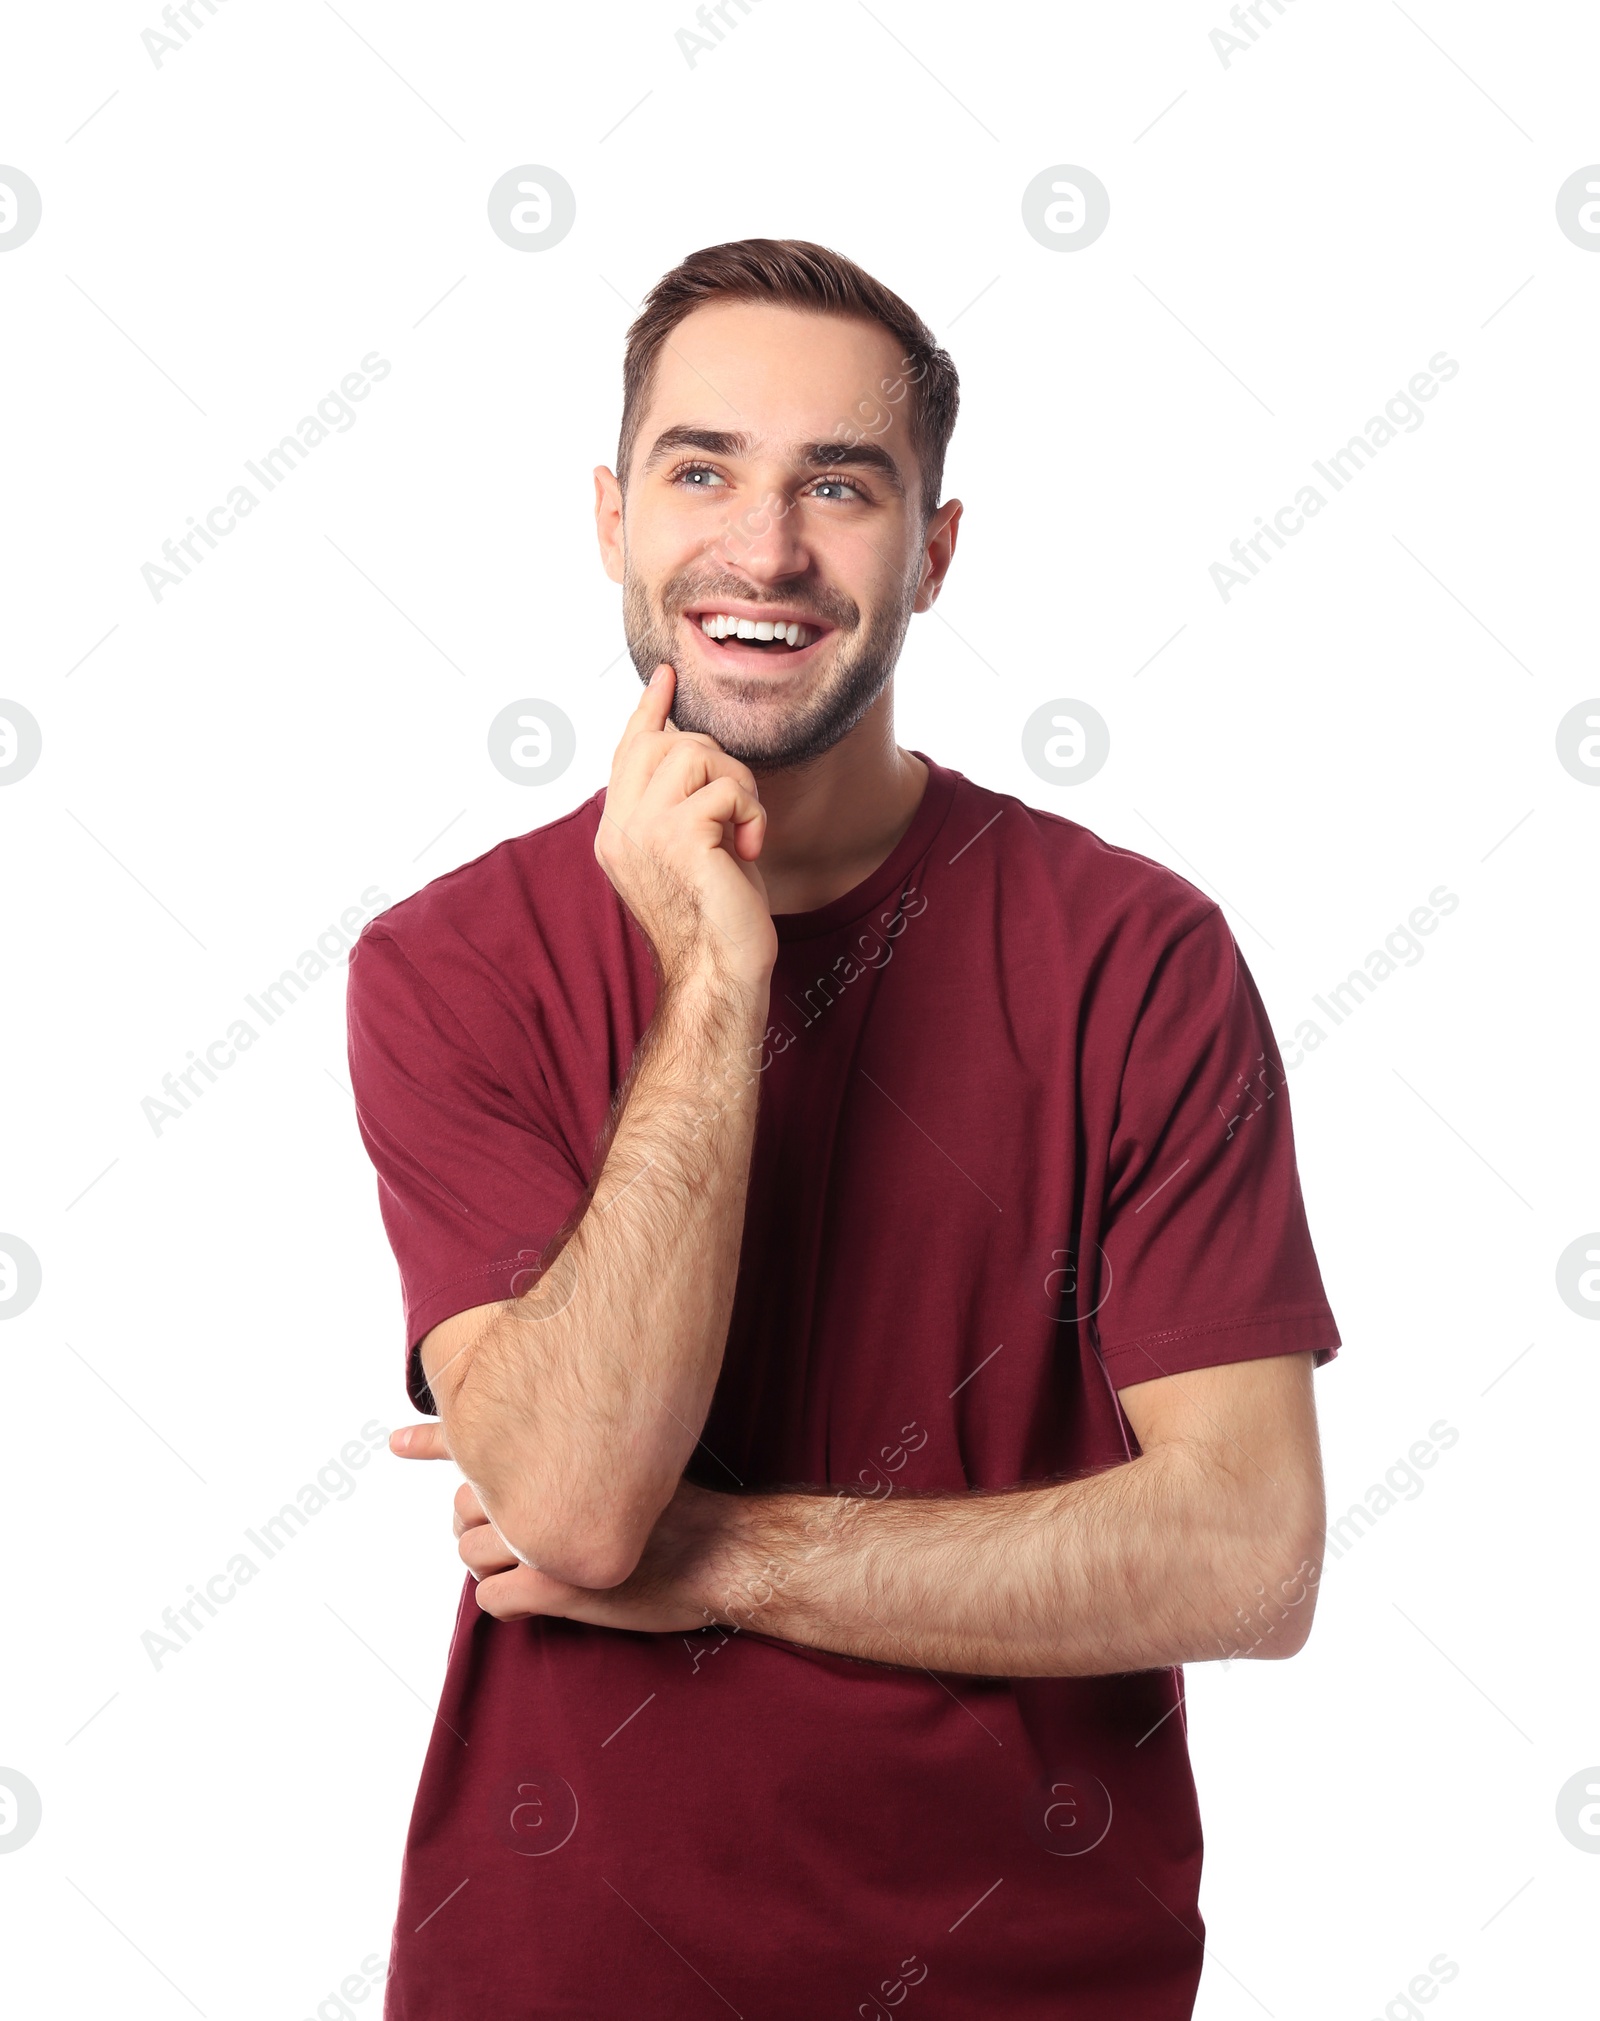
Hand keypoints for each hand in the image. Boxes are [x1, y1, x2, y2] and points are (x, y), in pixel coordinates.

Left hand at [392, 1420, 736, 1631]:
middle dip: (484, 1526)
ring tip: (539, 1569)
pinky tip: (544, 1601)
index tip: (395, 1443)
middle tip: (521, 1539)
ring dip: (497, 1567)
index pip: (478, 1444)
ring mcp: (544, 1537)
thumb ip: (576, 1453)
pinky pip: (493, 1600)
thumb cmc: (683, 1508)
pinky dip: (510, 1605)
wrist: (725, 1551)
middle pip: (466, 1507)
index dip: (432, 1440)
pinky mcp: (552, 1586)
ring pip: (473, 1555)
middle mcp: (544, 1487)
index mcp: (560, 1452)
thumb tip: (526, 1450)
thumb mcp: (629, 1460)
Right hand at [594, 665, 776, 991]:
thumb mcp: (691, 852)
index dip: (649, 711)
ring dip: (738, 786)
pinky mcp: (678, 837)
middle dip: (716, 760)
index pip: (627, 752)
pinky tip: (750, 850)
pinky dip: (752, 814)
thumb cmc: (717, 921)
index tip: (665, 676)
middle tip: (738, 810)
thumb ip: (680, 806)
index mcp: (617, 832)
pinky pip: (726, 789)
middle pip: (666, 743)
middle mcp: (619, 828)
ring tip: (744, 832)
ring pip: (696, 754)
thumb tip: (690, 749)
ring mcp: (643, 831)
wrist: (718, 975)